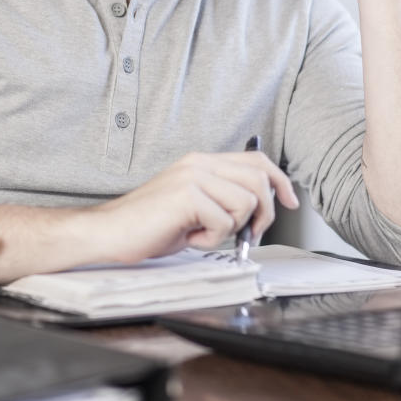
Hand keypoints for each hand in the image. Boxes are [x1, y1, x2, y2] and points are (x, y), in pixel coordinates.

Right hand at [90, 150, 298, 263]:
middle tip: (247, 233)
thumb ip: (222, 197)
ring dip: (230, 229)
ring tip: (201, 233)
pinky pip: (224, 223)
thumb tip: (259, 208)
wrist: (110, 232)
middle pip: (259, 179)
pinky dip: (210, 240)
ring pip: (245, 203)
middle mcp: (198, 163)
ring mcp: (193, 177)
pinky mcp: (187, 196)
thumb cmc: (148, 225)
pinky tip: (188, 237)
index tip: (290, 201)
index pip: (256, 159)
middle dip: (263, 213)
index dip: (279, 181)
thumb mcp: (193, 205)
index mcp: (201, 161)